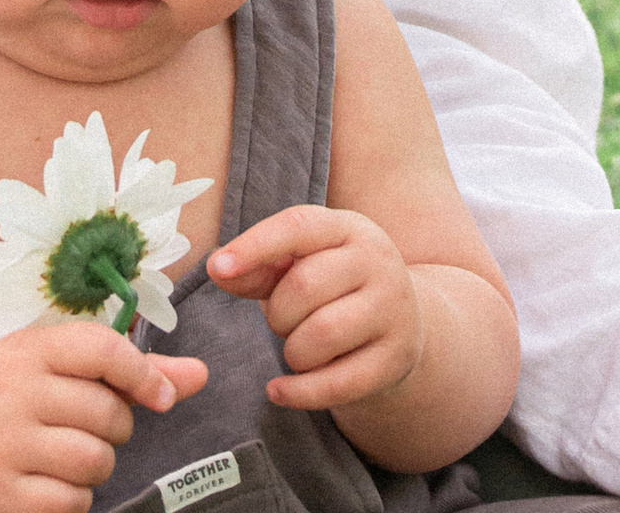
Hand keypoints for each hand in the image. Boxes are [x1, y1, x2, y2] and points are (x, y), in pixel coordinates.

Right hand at [0, 319, 207, 512]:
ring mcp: (1, 445)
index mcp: (30, 349)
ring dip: (98, 462)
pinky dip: (76, 497)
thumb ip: (134, 369)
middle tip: (91, 424)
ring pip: (93, 460)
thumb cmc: (27, 393)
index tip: (161, 396)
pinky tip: (54, 481)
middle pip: (106, 412)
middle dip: (115, 425)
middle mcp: (11, 392)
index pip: (102, 349)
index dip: (143, 373)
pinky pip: (71, 502)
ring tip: (73, 451)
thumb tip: (201, 374)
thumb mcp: (67, 364)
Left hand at [208, 205, 421, 411]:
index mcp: (349, 227)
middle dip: (277, 314)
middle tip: (284, 321)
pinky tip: (279, 391)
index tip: (218, 268)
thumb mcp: (302, 265)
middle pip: (303, 287)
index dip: (255, 246)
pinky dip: (298, 393)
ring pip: (320, 336)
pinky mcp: (396, 358)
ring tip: (298, 347)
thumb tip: (218, 268)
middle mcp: (377, 261)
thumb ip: (259, 267)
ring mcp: (392, 309)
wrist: (402, 322)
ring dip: (291, 352)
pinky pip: (337, 383)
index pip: (298, 226)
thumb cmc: (337, 288)